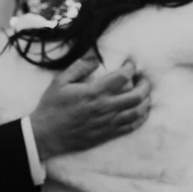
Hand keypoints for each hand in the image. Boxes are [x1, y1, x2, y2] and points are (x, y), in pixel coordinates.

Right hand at [30, 51, 151, 160]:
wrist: (46, 136)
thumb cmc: (52, 107)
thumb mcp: (60, 81)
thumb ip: (79, 66)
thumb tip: (95, 55)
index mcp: (93, 93)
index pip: (122, 77)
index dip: (130, 67)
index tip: (130, 63)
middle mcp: (104, 108)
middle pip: (137, 95)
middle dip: (144, 84)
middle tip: (142, 77)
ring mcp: (108, 123)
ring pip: (138, 111)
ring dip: (146, 100)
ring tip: (145, 92)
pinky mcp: (108, 134)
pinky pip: (132, 126)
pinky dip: (141, 117)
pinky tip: (142, 110)